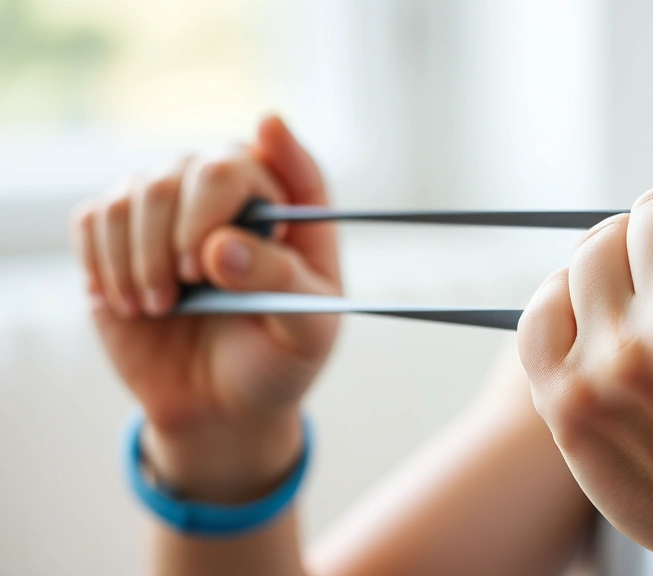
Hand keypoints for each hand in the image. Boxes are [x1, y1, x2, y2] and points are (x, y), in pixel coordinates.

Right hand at [71, 117, 340, 501]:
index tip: (268, 129)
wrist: (220, 407)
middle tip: (189, 278)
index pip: (294, 167)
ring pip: (143, 190)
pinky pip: (96, 217)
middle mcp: (235, 197)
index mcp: (297, 217)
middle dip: (192, 224)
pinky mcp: (121, 234)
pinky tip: (130, 303)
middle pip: (208, 167)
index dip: (284, 145)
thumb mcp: (305, 336)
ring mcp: (174, 210)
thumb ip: (279, 284)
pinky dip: (105, 261)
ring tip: (161, 308)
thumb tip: (219, 247)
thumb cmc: (276, 361)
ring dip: (144, 255)